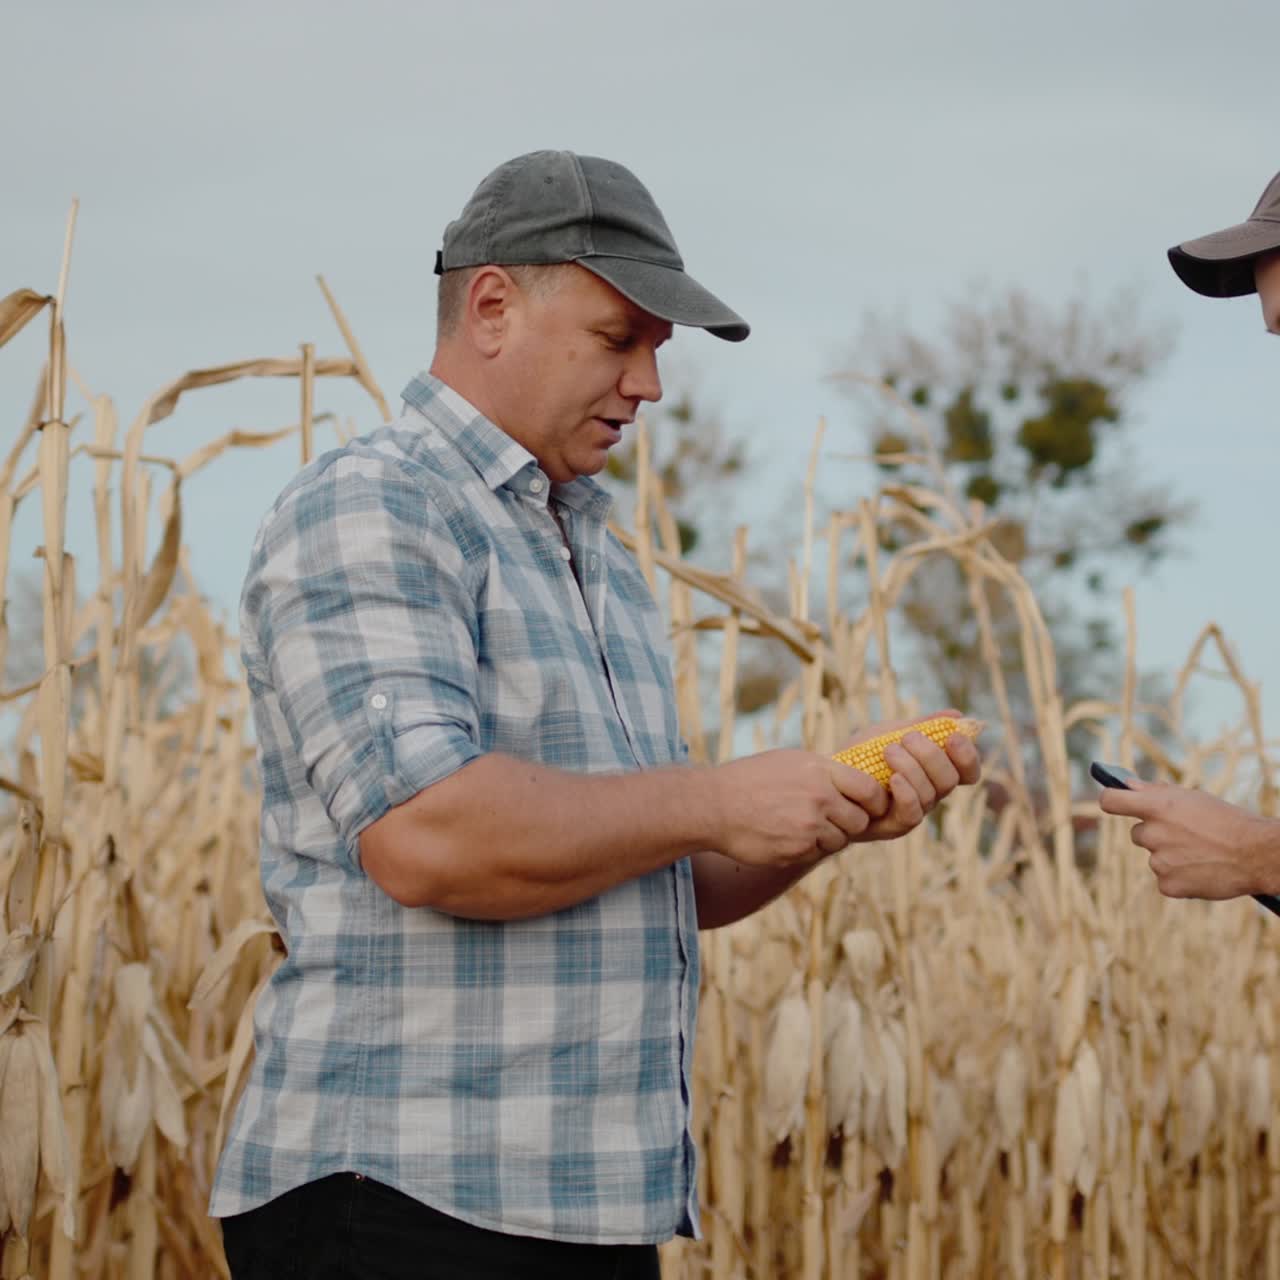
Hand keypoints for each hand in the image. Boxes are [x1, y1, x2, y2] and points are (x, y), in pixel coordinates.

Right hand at [711, 748, 890, 869]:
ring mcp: (808, 827)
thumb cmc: (750, 779)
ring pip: (839, 840)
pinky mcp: (796, 851)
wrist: (713, 805)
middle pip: (859, 821)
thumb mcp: (789, 761)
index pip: (870, 790)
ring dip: (826, 837)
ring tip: (798, 824)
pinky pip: (816, 853)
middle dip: (848, 822)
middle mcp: (819, 798)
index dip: (874, 801)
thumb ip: (824, 772)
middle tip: (829, 818)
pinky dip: (805, 848)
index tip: (869, 805)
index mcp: (820, 771)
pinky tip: (783, 835)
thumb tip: (855, 782)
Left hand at [839, 711, 982, 842]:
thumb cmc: (860, 755)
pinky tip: (892, 778)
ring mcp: (914, 811)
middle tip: (907, 738)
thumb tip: (957, 716)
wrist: (827, 777)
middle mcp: (930, 793)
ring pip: (931, 793)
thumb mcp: (889, 733)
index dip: (967, 755)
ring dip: (912, 767)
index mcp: (934, 771)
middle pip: (950, 779)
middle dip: (932, 755)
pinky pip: (913, 814)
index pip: (967, 771)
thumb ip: (922, 725)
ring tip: (888, 750)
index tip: (953, 736)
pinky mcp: (896, 826)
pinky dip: (907, 793)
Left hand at [1099, 781, 1279, 899]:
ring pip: (1154, 857)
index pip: (1111, 801)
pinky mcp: (1168, 885)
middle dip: (1156, 833)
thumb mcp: (1194, 798)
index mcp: (1156, 806)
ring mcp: (1158, 862)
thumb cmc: (1227, 821)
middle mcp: (1153, 833)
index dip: (1110, 800)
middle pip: (1138, 833)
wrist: (1257, 855)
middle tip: (1187, 835)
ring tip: (1201, 854)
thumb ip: (1156, 792)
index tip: (1114, 802)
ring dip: (1170, 856)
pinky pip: (1165, 879)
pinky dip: (1179, 877)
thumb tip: (1127, 785)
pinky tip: (1201, 871)